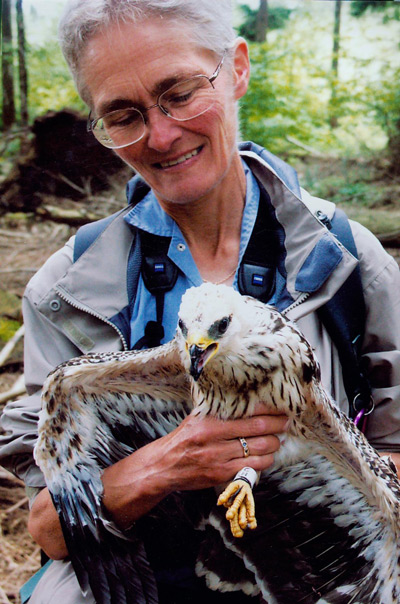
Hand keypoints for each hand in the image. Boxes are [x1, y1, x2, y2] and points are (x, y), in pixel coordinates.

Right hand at [159, 404, 286, 490]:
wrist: (164, 465)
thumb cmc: (183, 438)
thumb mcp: (198, 418)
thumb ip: (220, 412)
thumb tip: (248, 403)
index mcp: (210, 421)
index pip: (248, 413)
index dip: (269, 412)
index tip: (281, 409)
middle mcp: (215, 438)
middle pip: (259, 431)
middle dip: (277, 428)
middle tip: (285, 423)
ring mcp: (219, 458)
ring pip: (259, 451)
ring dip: (273, 446)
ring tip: (277, 441)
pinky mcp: (222, 474)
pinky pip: (252, 468)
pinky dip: (263, 462)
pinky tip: (266, 457)